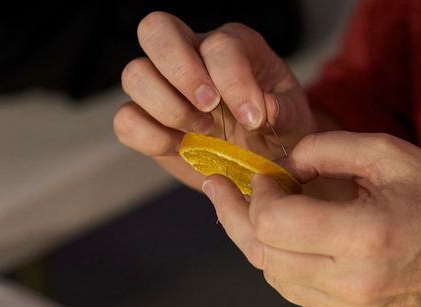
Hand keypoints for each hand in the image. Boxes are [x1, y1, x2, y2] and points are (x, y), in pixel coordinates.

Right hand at [114, 12, 316, 188]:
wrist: (262, 162)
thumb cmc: (278, 130)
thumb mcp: (294, 119)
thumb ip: (283, 111)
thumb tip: (263, 108)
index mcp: (231, 44)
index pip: (218, 45)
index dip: (233, 80)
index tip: (253, 118)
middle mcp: (189, 55)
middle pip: (155, 30)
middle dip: (181, 70)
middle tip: (209, 107)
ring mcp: (161, 86)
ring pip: (133, 75)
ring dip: (167, 108)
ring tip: (202, 132)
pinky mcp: (146, 121)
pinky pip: (125, 120)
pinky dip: (149, 137)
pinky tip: (180, 147)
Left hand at [201, 131, 420, 306]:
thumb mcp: (392, 155)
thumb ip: (328, 149)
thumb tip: (281, 160)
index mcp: (365, 236)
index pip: (272, 224)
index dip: (255, 196)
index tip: (265, 176)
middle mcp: (352, 282)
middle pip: (263, 254)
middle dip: (243, 218)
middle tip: (231, 190)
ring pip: (273, 276)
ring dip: (261, 242)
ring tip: (263, 210)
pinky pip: (296, 292)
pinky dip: (285, 263)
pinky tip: (293, 238)